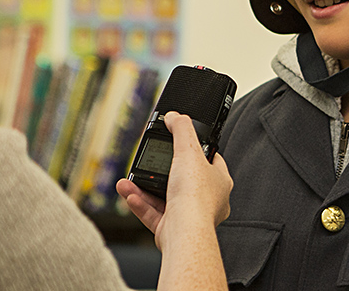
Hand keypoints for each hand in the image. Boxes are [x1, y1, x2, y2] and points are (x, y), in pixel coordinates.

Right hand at [116, 112, 231, 249]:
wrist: (185, 232)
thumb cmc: (195, 196)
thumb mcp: (188, 150)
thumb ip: (181, 129)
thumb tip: (175, 116)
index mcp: (219, 182)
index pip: (211, 160)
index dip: (197, 151)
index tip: (182, 144)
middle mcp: (208, 200)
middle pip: (182, 180)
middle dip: (160, 172)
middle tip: (149, 163)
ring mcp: (190, 216)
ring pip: (163, 198)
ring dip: (143, 188)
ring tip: (129, 180)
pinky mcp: (173, 230)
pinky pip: (154, 214)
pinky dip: (140, 204)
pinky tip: (129, 194)